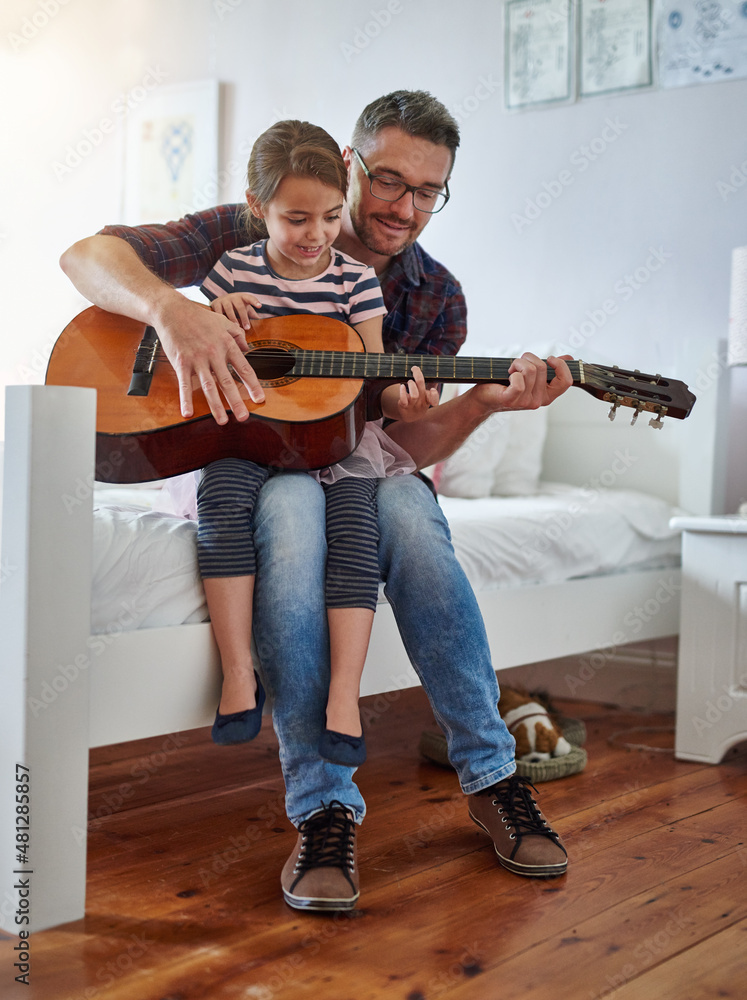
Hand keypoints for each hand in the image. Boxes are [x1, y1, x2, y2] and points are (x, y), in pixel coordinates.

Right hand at [153, 293, 264, 423]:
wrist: (173, 311)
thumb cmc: (199, 317)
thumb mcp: (224, 322)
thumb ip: (238, 335)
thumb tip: (247, 348)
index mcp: (227, 345)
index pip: (244, 369)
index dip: (253, 385)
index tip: (260, 399)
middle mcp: (214, 354)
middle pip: (227, 382)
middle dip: (236, 401)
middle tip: (244, 417)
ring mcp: (197, 359)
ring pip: (209, 386)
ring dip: (215, 406)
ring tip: (222, 421)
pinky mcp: (181, 362)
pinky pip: (184, 384)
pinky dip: (185, 399)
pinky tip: (188, 413)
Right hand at [210, 291, 260, 329]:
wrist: (221, 300)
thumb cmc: (236, 305)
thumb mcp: (245, 307)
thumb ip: (252, 313)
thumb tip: (261, 321)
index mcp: (242, 297)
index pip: (250, 298)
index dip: (255, 301)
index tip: (260, 306)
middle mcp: (233, 297)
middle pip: (240, 306)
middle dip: (244, 317)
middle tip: (247, 328)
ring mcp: (224, 300)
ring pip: (229, 308)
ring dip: (233, 318)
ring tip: (236, 326)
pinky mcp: (216, 303)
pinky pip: (219, 311)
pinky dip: (221, 318)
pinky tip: (223, 324)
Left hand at [395, 365, 439, 421]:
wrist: (410, 416)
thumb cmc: (419, 402)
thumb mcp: (427, 395)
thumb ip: (432, 385)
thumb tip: (436, 373)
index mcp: (428, 399)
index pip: (434, 399)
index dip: (434, 395)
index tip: (433, 390)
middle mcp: (421, 403)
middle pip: (422, 390)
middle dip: (418, 376)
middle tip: (414, 368)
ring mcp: (412, 405)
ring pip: (414, 396)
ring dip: (411, 386)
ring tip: (409, 381)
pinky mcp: (403, 406)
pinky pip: (403, 399)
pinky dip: (402, 392)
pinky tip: (401, 386)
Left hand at [468, 354, 572, 413]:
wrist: (485, 398)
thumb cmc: (507, 384)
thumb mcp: (532, 375)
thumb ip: (550, 368)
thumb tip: (568, 358)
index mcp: (547, 395)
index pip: (566, 381)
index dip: (561, 366)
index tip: (550, 358)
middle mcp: (539, 400)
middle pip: (542, 368)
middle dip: (528, 358)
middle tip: (518, 364)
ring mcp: (525, 402)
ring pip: (530, 370)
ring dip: (518, 363)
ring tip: (511, 370)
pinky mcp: (511, 399)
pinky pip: (518, 380)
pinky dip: (512, 371)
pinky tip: (508, 376)